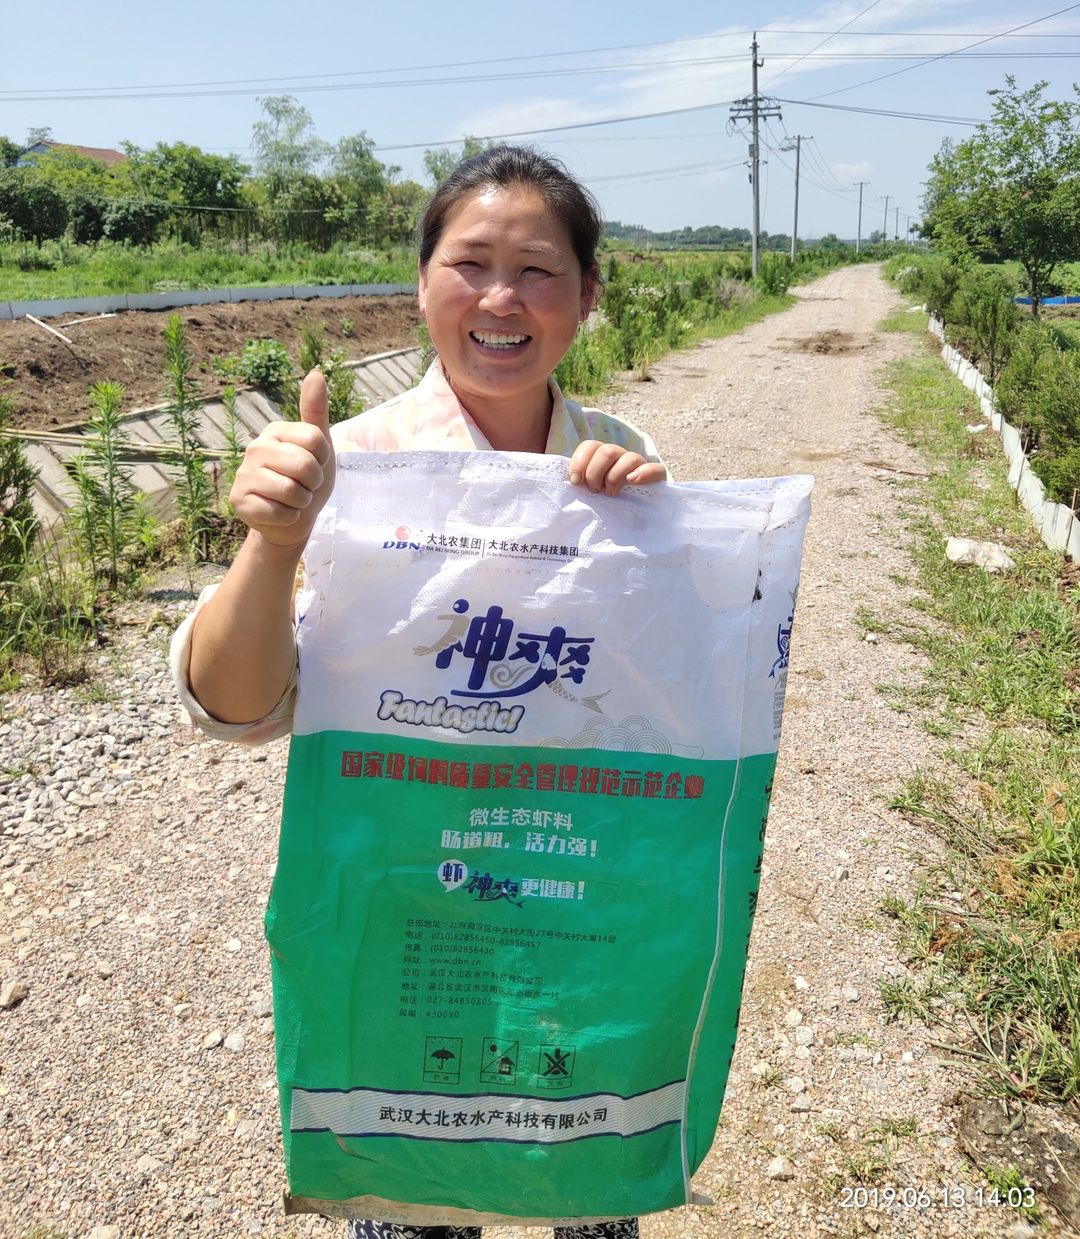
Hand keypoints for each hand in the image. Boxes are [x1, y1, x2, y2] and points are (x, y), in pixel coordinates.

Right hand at [229, 370, 335, 550]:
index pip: (316, 440)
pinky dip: (288, 517)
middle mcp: (255, 448)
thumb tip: (316, 372)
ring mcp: (244, 474)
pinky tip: (279, 513)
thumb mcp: (320, 446)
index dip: (323, 460)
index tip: (315, 465)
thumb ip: (316, 411)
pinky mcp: (239, 500)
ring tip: (293, 500)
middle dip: (313, 483)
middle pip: (305, 465)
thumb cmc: (307, 480)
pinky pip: (278, 512)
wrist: (291, 521)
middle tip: (304, 486)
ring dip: (302, 502)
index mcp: (275, 431)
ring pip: (292, 491)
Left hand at [567, 441, 666, 495]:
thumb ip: (578, 482)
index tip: (576, 482)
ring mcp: (639, 465)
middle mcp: (620, 456)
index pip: (590, 446)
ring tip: (611, 493)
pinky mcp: (656, 476)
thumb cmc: (605, 502)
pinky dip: (643, 473)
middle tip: (595, 490)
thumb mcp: (588, 490)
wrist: (636, 515)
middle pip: (606, 451)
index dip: (580, 462)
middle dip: (595, 473)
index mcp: (601, 457)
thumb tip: (568, 481)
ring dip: (614, 477)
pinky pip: (655, 468)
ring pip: (629, 457)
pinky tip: (632, 481)